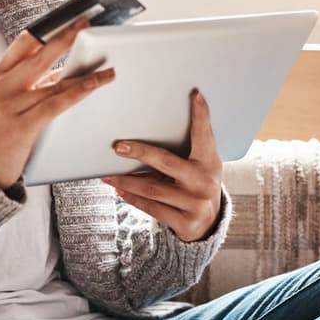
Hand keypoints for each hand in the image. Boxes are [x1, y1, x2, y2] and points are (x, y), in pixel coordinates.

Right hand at [0, 17, 114, 187]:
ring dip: (84, 73)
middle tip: (86, 23)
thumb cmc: (1, 132)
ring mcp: (8, 106)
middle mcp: (0, 87)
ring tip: (108, 68)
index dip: (47, 28)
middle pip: (38, 55)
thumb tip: (66, 71)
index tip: (69, 17)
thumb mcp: (9, 101)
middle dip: (65, 37)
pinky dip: (78, 92)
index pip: (23, 43)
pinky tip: (95, 84)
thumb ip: (33, 85)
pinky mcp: (21, 126)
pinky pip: (55, 105)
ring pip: (52, 83)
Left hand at [101, 90, 222, 241]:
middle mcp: (204, 182)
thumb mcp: (201, 167)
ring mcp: (195, 203)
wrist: (210, 224)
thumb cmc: (198, 185)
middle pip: (166, 162)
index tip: (195, 95)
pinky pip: (151, 208)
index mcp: (210, 163)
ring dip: (127, 181)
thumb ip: (187, 152)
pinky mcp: (184, 222)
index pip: (204, 135)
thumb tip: (148, 136)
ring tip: (108, 175)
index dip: (201, 116)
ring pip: (153, 189)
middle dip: (140, 153)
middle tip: (118, 147)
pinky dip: (133, 198)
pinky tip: (120, 191)